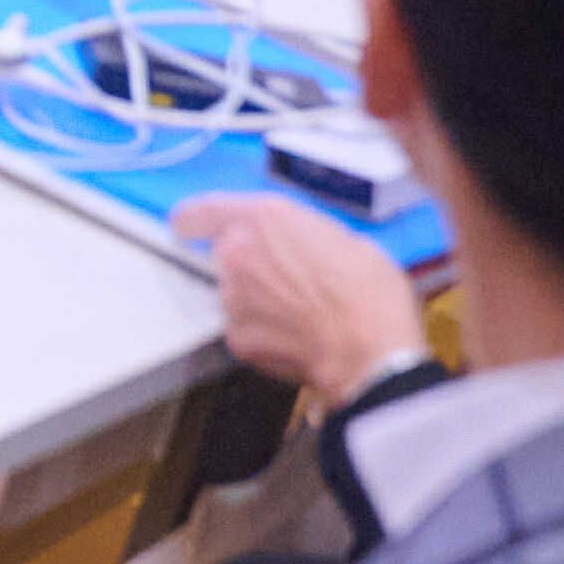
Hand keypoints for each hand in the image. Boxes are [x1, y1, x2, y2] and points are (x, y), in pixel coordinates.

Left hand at [171, 196, 432, 408]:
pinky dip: (265, 334)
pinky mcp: (237, 338)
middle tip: (290, 282)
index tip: (191, 227)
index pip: (201, 212)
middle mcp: (237, 253)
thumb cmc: (369, 293)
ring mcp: (232, 298)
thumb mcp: (342, 238)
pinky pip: (246, 329)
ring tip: (304, 314)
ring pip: (235, 294)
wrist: (372, 351)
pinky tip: (299, 337)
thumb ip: (301, 233)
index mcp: (263, 218)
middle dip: (250, 266)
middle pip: (226, 256)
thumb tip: (295, 243)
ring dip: (258, 301)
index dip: (195, 221)